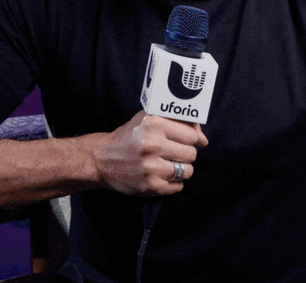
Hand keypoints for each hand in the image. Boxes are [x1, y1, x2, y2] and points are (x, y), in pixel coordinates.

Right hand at [93, 111, 207, 195]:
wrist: (101, 159)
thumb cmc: (129, 137)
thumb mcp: (149, 120)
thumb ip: (178, 123)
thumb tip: (204, 139)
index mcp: (154, 124)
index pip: (192, 135)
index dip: (191, 139)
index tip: (184, 141)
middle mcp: (153, 144)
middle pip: (191, 154)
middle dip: (184, 154)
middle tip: (171, 153)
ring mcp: (151, 167)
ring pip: (187, 171)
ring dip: (180, 169)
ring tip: (166, 164)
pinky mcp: (150, 186)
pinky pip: (178, 186)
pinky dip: (173, 183)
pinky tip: (160, 175)